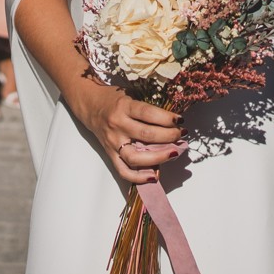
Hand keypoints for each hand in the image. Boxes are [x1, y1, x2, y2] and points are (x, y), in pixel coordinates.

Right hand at [69, 82, 185, 185]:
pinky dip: (139, 177)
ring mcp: (113, 142)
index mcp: (124, 106)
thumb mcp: (131, 96)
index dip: (167, 118)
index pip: (148, 113)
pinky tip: (154, 176)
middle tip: (182, 135)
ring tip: (174, 153)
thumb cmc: (114, 99)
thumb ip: (147, 110)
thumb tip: (172, 124)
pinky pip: (123, 170)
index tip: (180, 120)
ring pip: (136, 156)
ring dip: (158, 158)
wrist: (90, 105)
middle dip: (169, 136)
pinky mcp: (110, 154)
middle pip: (146, 135)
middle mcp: (117, 125)